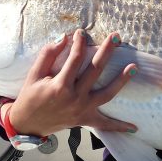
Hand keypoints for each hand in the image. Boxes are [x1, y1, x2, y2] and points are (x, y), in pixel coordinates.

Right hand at [3, 29, 137, 136]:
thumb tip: (64, 38)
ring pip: (107, 94)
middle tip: (116, 36)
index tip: (82, 32)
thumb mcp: (34, 74)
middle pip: (95, 70)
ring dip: (121, 80)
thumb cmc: (30, 96)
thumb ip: (48, 55)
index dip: (79, 43)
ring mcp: (82, 110)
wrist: (27, 124)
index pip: (76, 58)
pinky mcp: (85, 120)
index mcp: (60, 85)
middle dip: (107, 51)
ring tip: (134, 67)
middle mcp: (74, 97)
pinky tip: (134, 128)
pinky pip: (105, 124)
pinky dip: (119, 126)